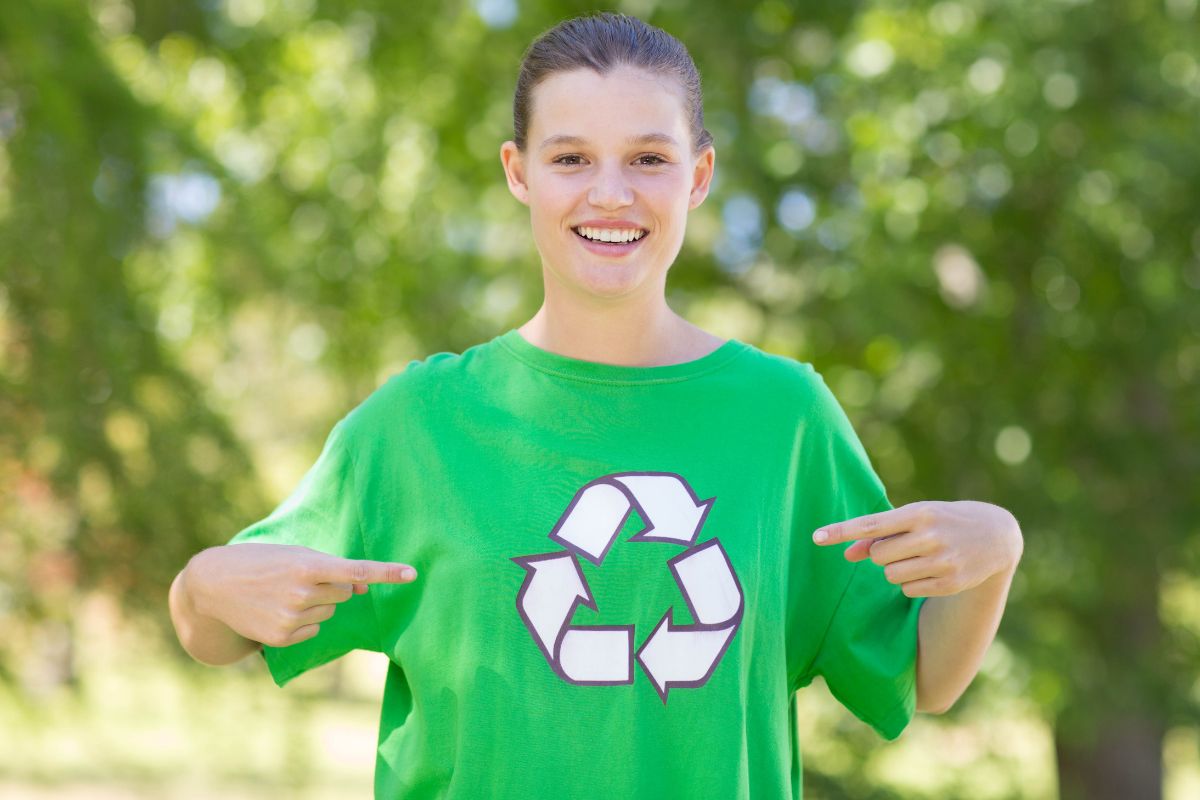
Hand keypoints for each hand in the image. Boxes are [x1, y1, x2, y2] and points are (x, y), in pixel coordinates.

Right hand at [184, 543, 417, 647]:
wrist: (214, 584)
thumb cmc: (263, 562)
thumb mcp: (297, 556)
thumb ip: (334, 569)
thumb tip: (364, 587)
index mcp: (307, 565)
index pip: (357, 570)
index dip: (387, 573)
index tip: (412, 574)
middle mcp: (303, 593)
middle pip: (346, 592)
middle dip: (332, 585)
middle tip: (299, 578)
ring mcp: (292, 618)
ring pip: (330, 610)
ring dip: (316, 601)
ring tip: (284, 592)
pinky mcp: (283, 638)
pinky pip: (314, 629)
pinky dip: (303, 620)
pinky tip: (278, 610)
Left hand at [812, 501, 1022, 597]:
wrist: (996, 535)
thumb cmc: (943, 521)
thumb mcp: (915, 518)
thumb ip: (879, 534)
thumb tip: (846, 554)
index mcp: (918, 513)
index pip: (871, 524)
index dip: (841, 531)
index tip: (816, 537)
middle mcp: (930, 536)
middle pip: (878, 556)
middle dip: (882, 554)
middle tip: (904, 546)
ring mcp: (942, 561)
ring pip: (891, 576)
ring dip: (896, 570)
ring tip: (919, 557)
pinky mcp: (950, 583)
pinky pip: (908, 590)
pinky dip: (912, 583)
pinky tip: (932, 570)